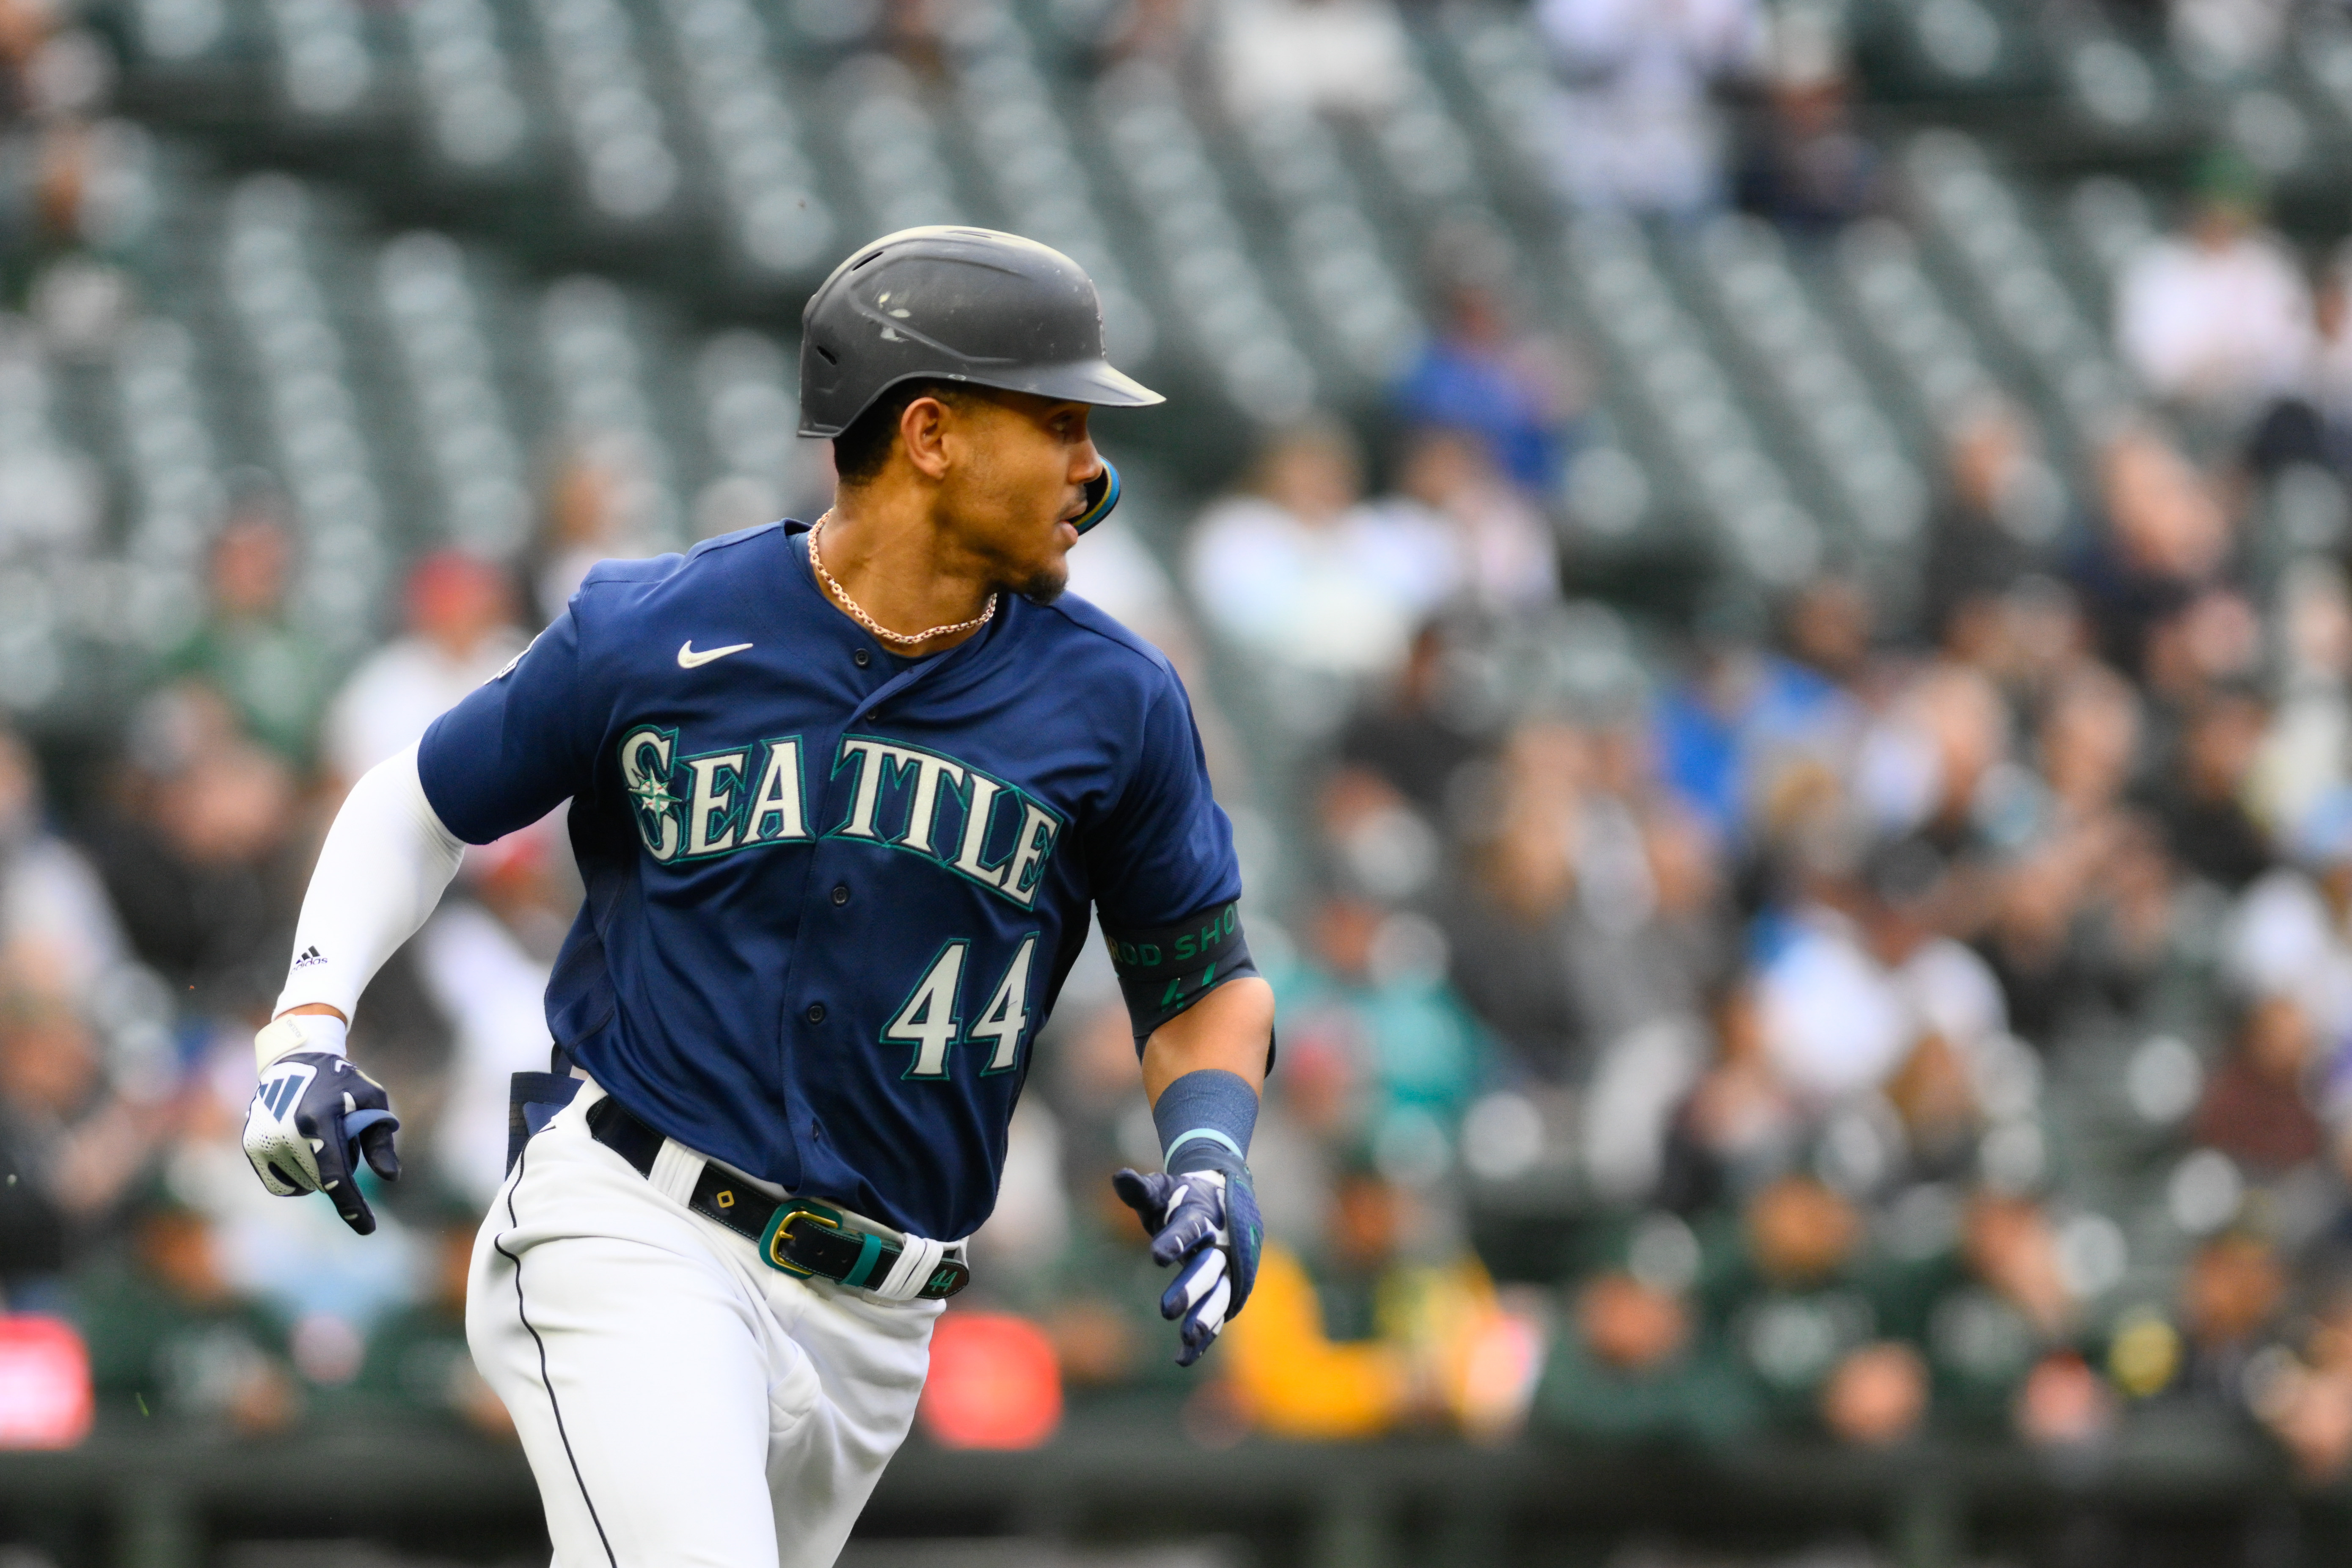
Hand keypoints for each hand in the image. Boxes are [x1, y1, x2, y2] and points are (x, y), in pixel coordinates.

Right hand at [243, 1051, 400, 1234]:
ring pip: (301, 1186)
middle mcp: (287, 1131)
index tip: (368, 1228)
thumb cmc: (342, 1083)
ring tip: (319, 1140)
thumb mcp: (372, 1100)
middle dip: (339, 1173)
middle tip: (341, 1141)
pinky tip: (303, 1155)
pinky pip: (279, 1184)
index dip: (351, 1205)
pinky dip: (297, 1180)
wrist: (295, 1062)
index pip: (336, 1173)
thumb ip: (381, 1139)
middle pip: (320, 1182)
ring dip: (317, 1175)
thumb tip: (390, 1177)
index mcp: (319, 1119)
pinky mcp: (251, 1144)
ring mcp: (264, 1138)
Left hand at [1113, 1156, 1262, 1366]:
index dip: (1174, 1241)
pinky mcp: (1227, 1289)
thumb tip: (1120, 1177)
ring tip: (1187, 1336)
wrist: (1221, 1199)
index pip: (1189, 1229)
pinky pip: (1218, 1316)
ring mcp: (1228, 1269)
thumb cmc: (1182, 1197)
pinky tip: (1183, 1358)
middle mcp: (1220, 1244)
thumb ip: (1141, 1190)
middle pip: (1209, 1268)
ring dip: (1206, 1316)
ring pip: (1221, 1295)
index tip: (1156, 1256)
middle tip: (1167, 1309)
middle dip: (1191, 1288)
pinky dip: (1203, 1339)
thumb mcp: (1161, 1190)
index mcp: (1202, 1216)